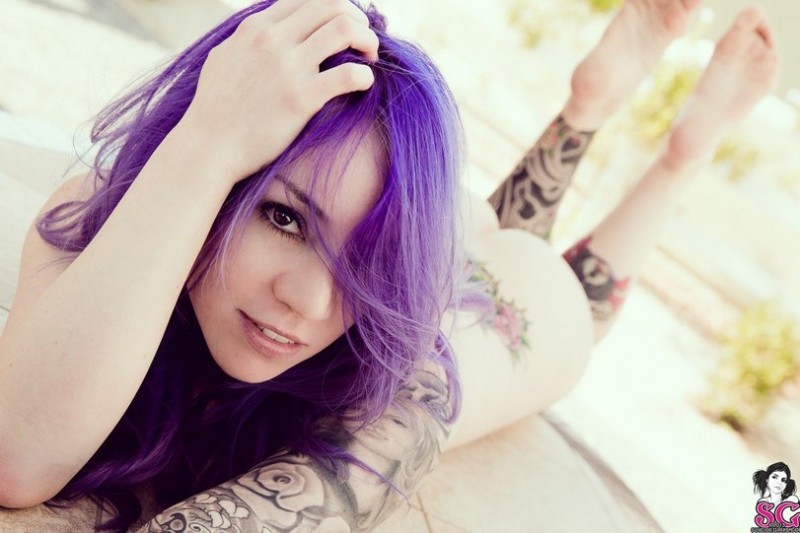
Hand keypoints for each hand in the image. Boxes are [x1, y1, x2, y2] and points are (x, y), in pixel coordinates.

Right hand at [178, 0, 378, 182]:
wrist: (208, 146)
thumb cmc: (215, 109)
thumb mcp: (226, 57)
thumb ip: (250, 39)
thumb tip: (266, 30)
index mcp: (257, 27)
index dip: (336, 10)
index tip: (344, 30)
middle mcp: (273, 39)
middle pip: (333, 5)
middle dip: (358, 21)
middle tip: (364, 44)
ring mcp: (288, 67)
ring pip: (345, 28)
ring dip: (367, 40)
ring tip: (368, 60)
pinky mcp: (301, 98)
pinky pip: (348, 75)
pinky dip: (364, 76)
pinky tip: (363, 85)